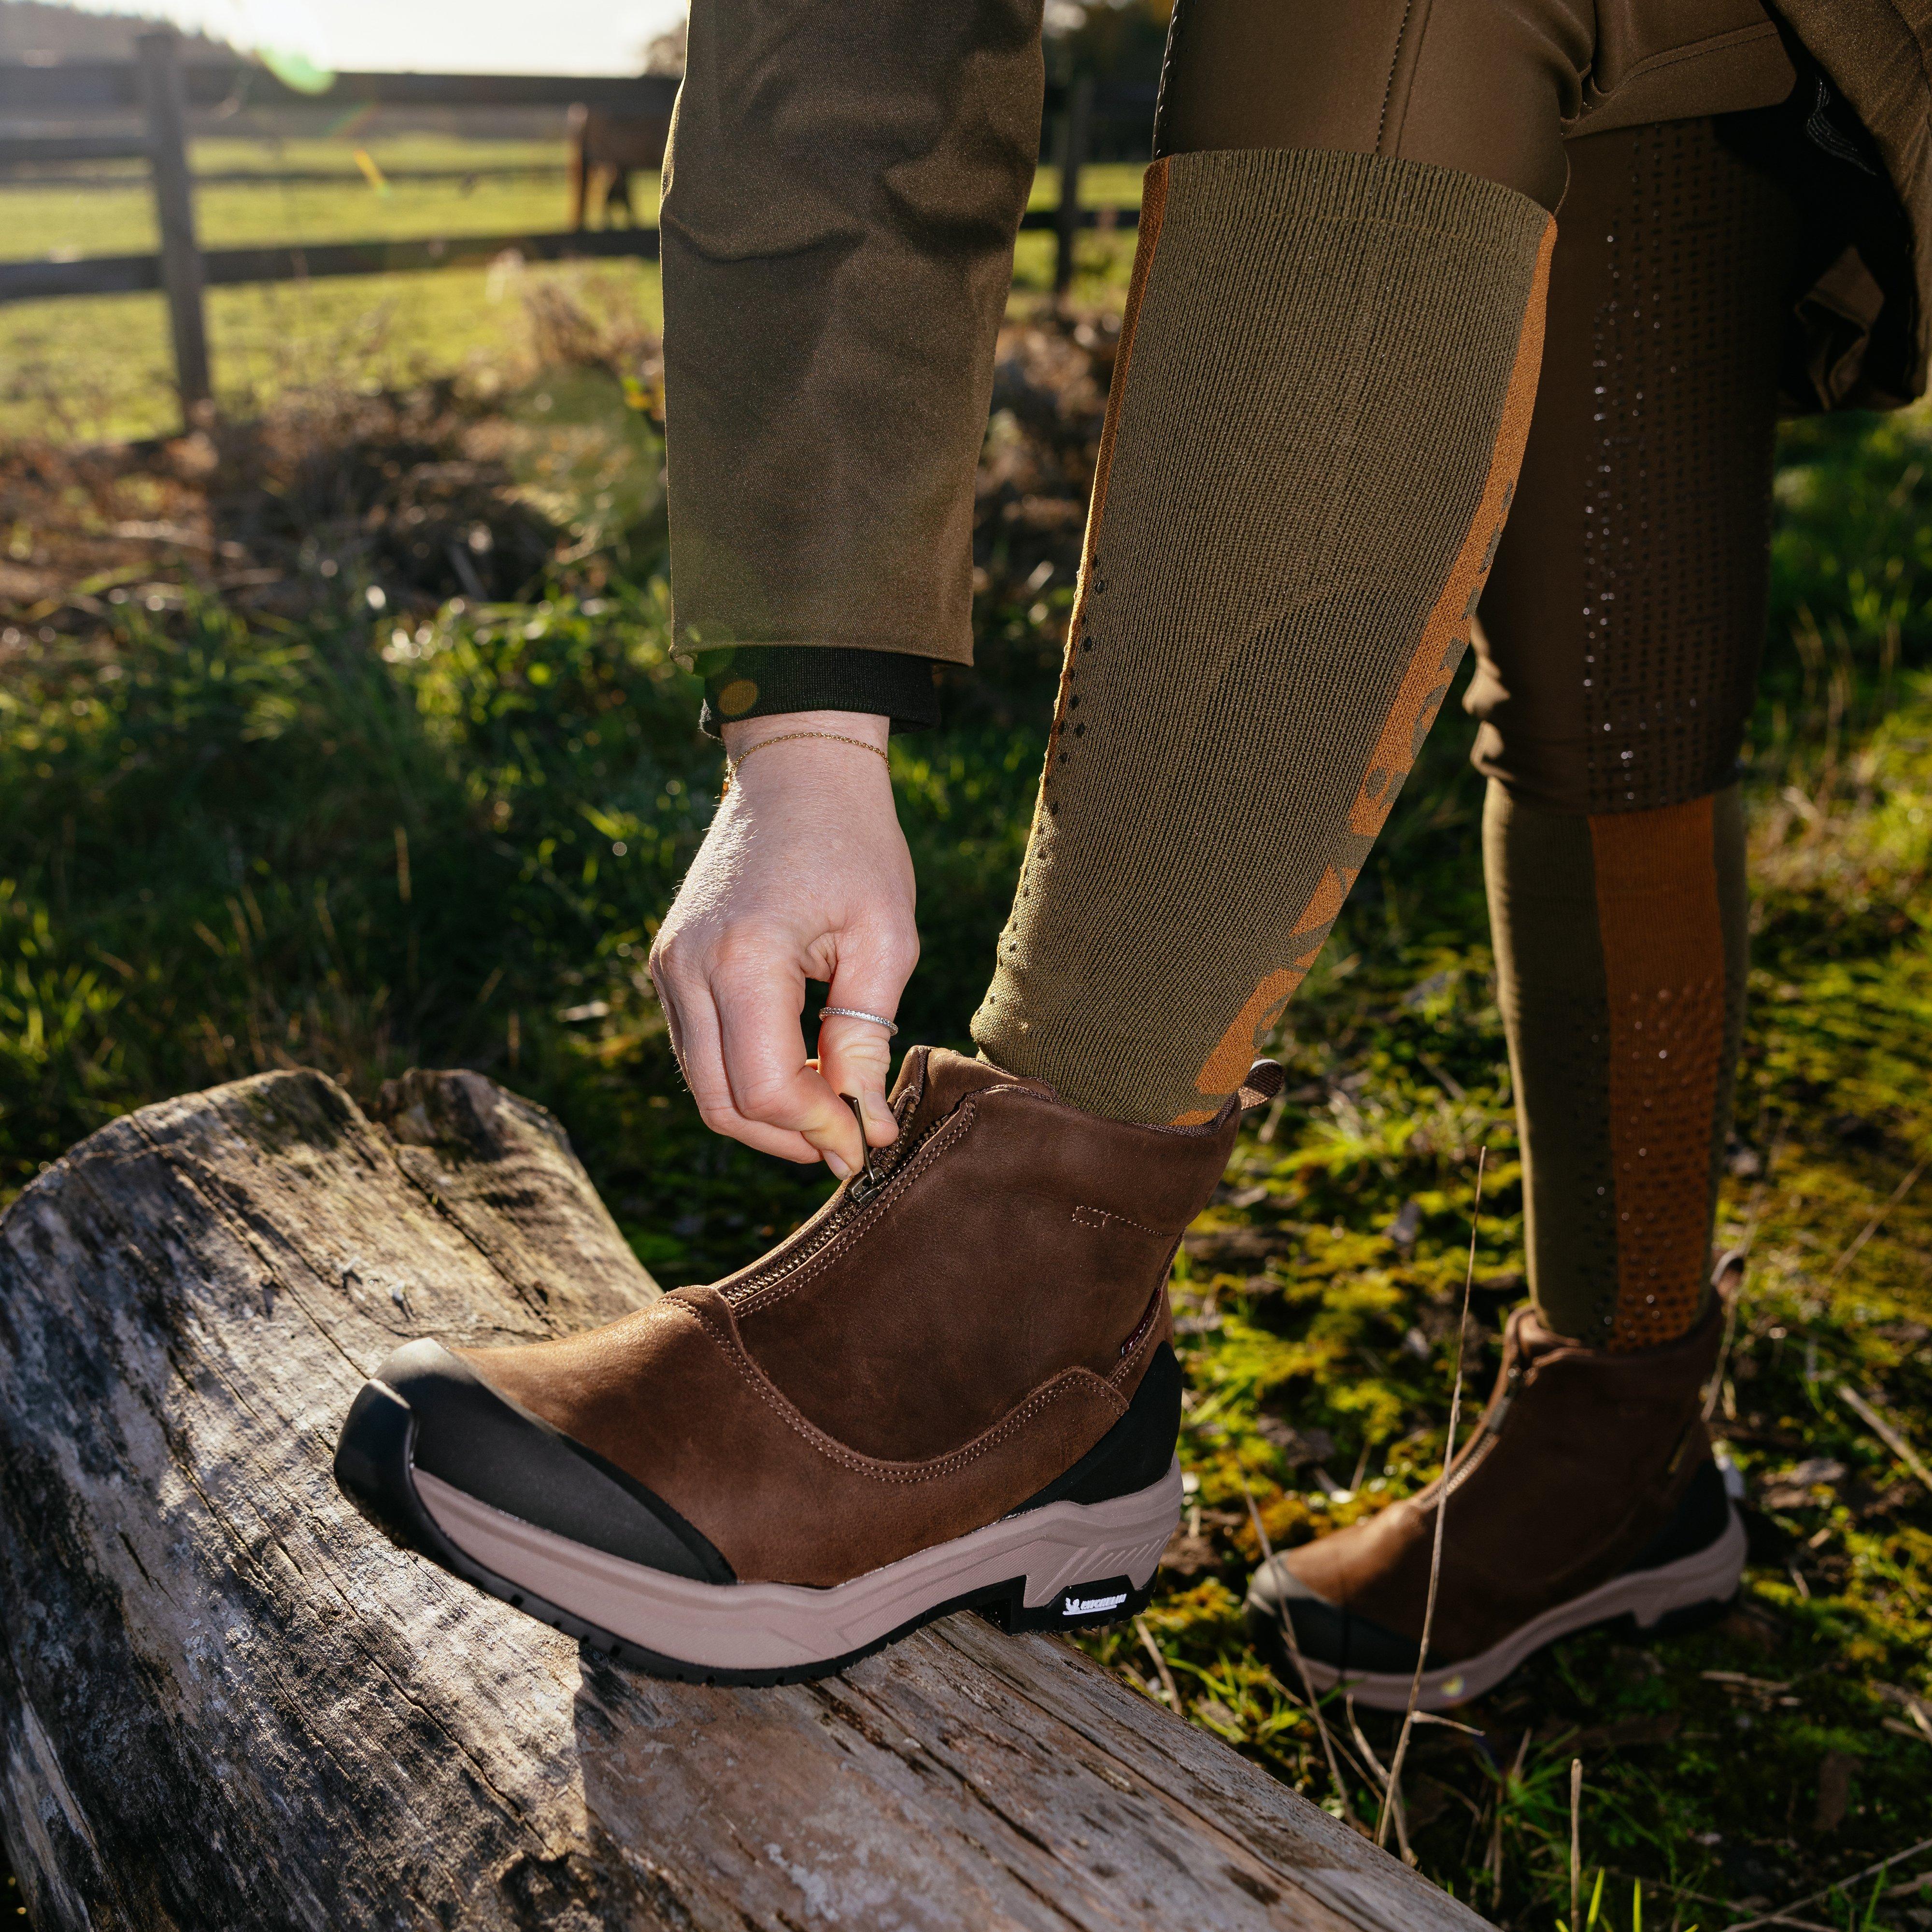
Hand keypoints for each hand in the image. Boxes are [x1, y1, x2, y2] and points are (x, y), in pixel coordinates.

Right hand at [648, 711, 916, 1176]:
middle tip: (850, 1142)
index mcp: (743, 956)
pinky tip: (800, 1070)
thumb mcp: (885, 939)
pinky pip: (698, 1050)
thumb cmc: (854, 843)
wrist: (797, 771)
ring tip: (831, 1111)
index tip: (866, 1140)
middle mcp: (687, 966)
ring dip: (767, 1115)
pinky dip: (745, 1077)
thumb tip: (864, 1127)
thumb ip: (867, 1038)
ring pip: (704, 1085)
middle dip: (789, 1137)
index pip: (765, 1088)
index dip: (817, 1129)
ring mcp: (667, 966)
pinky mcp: (668, 965)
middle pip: (724, 1102)